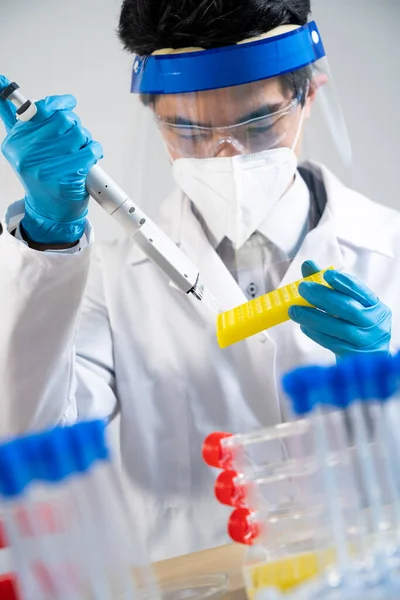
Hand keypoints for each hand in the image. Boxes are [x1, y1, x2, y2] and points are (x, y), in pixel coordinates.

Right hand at [0, 75, 102, 243]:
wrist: (50, 210)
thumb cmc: (41, 175)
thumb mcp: (24, 147)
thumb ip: (18, 118)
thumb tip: (2, 83)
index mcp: (15, 142)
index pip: (39, 109)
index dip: (59, 104)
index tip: (69, 104)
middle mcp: (27, 154)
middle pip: (64, 120)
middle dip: (75, 126)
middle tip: (75, 138)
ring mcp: (46, 167)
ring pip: (79, 134)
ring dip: (86, 140)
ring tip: (81, 150)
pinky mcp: (66, 177)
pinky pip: (89, 151)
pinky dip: (94, 152)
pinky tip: (88, 159)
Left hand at [288, 260, 391, 355]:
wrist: (368, 356)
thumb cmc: (356, 324)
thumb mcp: (349, 304)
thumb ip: (328, 285)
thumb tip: (308, 265)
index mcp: (375, 306)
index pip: (360, 291)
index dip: (344, 282)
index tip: (326, 274)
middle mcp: (374, 322)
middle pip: (347, 308)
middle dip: (323, 296)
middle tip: (303, 288)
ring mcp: (365, 340)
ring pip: (338, 327)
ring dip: (313, 317)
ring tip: (294, 310)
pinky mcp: (353, 355)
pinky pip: (332, 342)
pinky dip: (316, 333)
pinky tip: (304, 326)